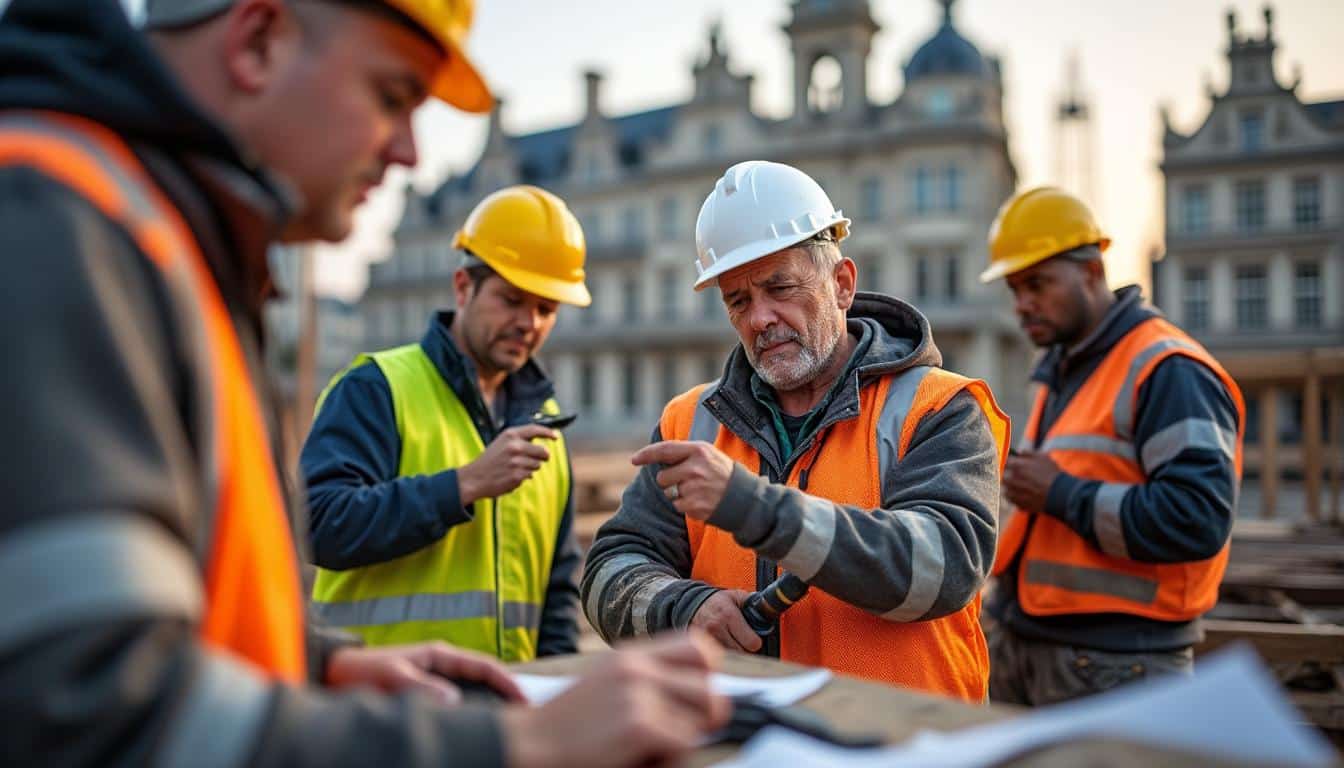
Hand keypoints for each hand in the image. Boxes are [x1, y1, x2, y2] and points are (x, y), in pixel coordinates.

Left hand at [324, 642, 524, 706]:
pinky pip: (457, 701)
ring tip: (510, 721)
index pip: (483, 666)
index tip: (525, 699)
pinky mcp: (427, 693)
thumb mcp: (391, 675)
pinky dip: (473, 710)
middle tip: (528, 714)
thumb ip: (421, 686)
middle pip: (484, 678)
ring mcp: (435, 679)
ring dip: (491, 702)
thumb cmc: (362, 670)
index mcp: (439, 654)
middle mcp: (441, 666)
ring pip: (472, 690)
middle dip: (506, 693)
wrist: (336, 672)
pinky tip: (478, 724)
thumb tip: (454, 699)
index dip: (507, 681)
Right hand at [458, 424, 556, 503]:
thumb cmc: (490, 460)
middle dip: (543, 457)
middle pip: (543, 451)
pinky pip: (529, 476)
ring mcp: (516, 461)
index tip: (556, 437)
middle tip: (538, 460)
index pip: (535, 429)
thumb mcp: (502, 442)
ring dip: (530, 468)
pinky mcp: (517, 475)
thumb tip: (542, 443)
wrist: (474, 478)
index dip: (548, 432)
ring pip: (537, 465)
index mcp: (510, 435)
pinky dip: (523, 477)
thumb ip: (520, 440)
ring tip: (513, 468)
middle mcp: (515, 446)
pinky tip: (510, 476)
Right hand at [500, 632, 729, 767]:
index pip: (699, 648)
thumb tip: (709, 698)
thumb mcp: (607, 686)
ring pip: (701, 722)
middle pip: (710, 690)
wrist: (529, 746)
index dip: (706, 679)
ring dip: (683, 744)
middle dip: (702, 721)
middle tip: (672, 737)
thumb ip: (649, 681)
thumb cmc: (568, 729)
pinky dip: (667, 762)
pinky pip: (685, 745)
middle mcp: (637, 667)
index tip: (692, 703)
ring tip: (648, 750)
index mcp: (630, 655)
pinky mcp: (639, 724)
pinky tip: (636, 760)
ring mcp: (638, 692)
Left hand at [630, 440, 734, 521]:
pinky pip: (676, 505)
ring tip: (697, 491)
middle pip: (662, 477)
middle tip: (688, 481)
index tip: (634, 460)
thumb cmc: (721, 473)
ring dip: (678, 494)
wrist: (743, 497)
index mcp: (698, 450)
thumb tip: (656, 456)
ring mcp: (695, 487)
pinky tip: (700, 501)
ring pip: (669, 493)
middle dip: (669, 481)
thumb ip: (684, 453)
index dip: (647, 454)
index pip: (665, 450)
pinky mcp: (695, 505)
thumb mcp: (707, 454)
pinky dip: (685, 505)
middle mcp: (695, 467)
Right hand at [690, 589, 761, 652]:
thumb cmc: (716, 601)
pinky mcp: (703, 646)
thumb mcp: (736, 596)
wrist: (693, 603)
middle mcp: (717, 628)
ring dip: (735, 653)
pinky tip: (726, 647)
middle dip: (745, 649)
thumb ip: (752, 601)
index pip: (751, 642)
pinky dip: (724, 656)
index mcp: (729, 616)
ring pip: (731, 658)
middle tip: (745, 642)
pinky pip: (719, 658)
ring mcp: (709, 639)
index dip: (755, 642)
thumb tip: (767, 607)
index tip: (754, 639)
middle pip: (741, 652)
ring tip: (735, 644)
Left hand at [1002, 450, 1061, 514]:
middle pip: (1004, 477)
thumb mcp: (1043, 457)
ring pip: (1006, 490)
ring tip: (1020, 488)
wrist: (1060, 493)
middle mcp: (1013, 479)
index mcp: (1017, 466)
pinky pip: (1011, 500)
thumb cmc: (1052, 474)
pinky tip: (1022, 496)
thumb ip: (1028, 453)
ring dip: (1011, 488)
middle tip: (1017, 478)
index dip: (1010, 464)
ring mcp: (1015, 492)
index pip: (1006, 462)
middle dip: (1009, 477)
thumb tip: (1020, 452)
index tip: (1013, 465)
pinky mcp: (1019, 503)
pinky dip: (1014, 498)